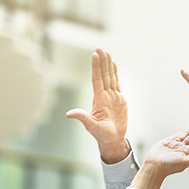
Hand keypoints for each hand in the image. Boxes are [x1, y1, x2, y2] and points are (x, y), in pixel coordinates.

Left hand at [66, 48, 128, 163]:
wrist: (112, 139)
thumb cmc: (101, 135)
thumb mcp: (91, 126)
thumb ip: (82, 118)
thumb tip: (69, 114)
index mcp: (98, 99)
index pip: (97, 79)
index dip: (96, 67)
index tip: (95, 55)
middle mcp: (105, 95)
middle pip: (104, 74)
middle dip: (102, 62)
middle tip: (100, 48)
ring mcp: (112, 96)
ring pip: (110, 77)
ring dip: (109, 65)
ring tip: (107, 52)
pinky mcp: (120, 100)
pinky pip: (117, 83)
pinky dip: (115, 73)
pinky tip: (114, 65)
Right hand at [129, 124, 188, 188]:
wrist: (154, 165)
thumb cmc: (168, 166)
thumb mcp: (185, 162)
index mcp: (187, 154)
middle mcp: (182, 149)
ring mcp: (175, 145)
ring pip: (185, 136)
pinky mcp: (168, 142)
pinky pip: (176, 136)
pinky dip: (181, 133)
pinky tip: (186, 131)